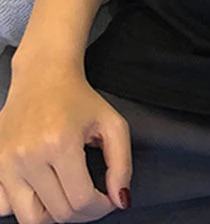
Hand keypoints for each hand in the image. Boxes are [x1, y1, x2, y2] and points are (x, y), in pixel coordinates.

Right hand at [0, 60, 131, 222]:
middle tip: (93, 198)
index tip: (108, 199)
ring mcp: (5, 163)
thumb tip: (120, 199)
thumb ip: (121, 163)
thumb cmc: (80, 99)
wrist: (43, 77)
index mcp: (60, 143)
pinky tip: (41, 188)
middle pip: (58, 213)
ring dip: (54, 214)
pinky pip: (4, 207)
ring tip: (68, 195)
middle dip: (82, 213)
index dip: (101, 207)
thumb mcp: (112, 123)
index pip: (81, 200)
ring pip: (30, 218)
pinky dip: (24, 206)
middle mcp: (28, 156)